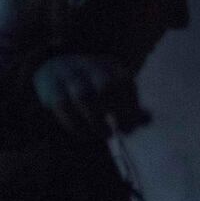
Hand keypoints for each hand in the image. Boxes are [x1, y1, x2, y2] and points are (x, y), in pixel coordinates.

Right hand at [32, 53, 150, 137]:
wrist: (54, 69)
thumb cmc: (95, 89)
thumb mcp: (116, 93)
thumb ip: (133, 109)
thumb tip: (148, 119)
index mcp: (110, 66)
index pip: (125, 81)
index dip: (131, 106)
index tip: (131, 126)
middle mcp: (89, 66)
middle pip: (105, 86)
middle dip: (116, 112)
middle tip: (121, 131)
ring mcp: (68, 75)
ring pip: (83, 96)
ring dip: (96, 121)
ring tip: (105, 134)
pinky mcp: (51, 87)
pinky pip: (64, 106)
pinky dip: (76, 125)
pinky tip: (86, 134)